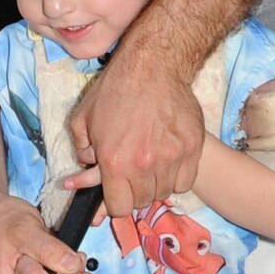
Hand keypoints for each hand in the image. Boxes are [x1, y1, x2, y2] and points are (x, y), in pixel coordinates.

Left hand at [69, 53, 204, 215]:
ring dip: (156, 185)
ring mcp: (172, 158)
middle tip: (133, 176)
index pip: (119, 208)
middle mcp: (144, 165)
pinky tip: (168, 163)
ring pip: (164, 193)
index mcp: (115, 162)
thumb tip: (85, 169)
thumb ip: (82, 151)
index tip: (117, 193)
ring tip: (150, 166)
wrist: (153, 65)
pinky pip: (185, 182)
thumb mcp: (83, 119)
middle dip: (134, 192)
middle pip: (142, 202)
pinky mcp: (192, 148)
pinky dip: (176, 178)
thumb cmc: (115, 89)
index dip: (115, 203)